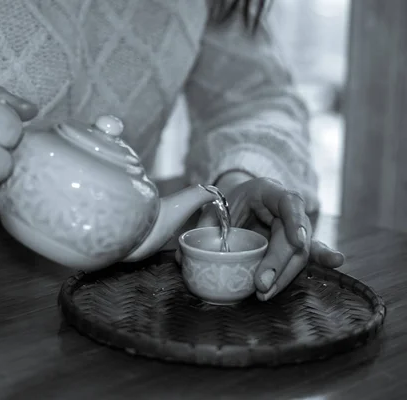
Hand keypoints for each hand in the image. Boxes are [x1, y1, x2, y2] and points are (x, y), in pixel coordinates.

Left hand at [198, 176, 344, 300]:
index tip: (297, 241)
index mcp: (267, 191)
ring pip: (299, 251)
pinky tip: (335, 261)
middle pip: (293, 236)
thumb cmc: (225, 203)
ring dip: (284, 274)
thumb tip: (182, 257)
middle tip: (261, 284)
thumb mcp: (212, 210)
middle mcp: (286, 206)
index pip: (287, 202)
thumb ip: (203, 229)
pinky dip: (321, 258)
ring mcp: (294, 223)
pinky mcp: (295, 240)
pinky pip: (309, 251)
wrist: (238, 198)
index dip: (294, 222)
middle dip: (278, 263)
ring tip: (266, 292)